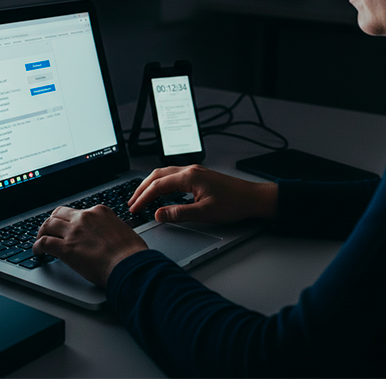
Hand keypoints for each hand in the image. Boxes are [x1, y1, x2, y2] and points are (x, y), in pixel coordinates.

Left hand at [33, 205, 147, 287]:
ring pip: (48, 224)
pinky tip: (37, 252)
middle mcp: (85, 217)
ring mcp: (74, 231)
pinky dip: (37, 246)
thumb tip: (106, 236)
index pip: (78, 211)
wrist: (130, 265)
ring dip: (41, 232)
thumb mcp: (123, 230)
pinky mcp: (66, 247)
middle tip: (50, 231)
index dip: (70, 220)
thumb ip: (110, 229)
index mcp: (100, 211)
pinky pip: (44, 242)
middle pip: (59, 213)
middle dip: (52, 222)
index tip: (68, 227)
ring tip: (40, 240)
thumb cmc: (132, 253)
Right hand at [128, 165, 278, 224]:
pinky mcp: (199, 176)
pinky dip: (162, 184)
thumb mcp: (204, 213)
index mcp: (189, 177)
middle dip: (142, 188)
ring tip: (142, 198)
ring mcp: (195, 172)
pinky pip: (173, 176)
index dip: (143, 198)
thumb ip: (179, 213)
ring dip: (151, 185)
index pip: (158, 186)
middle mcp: (190, 170)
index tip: (134, 208)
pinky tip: (162, 194)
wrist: (253, 198)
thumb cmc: (234, 203)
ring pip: (164, 174)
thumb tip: (158, 214)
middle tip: (131, 202)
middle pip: (157, 175)